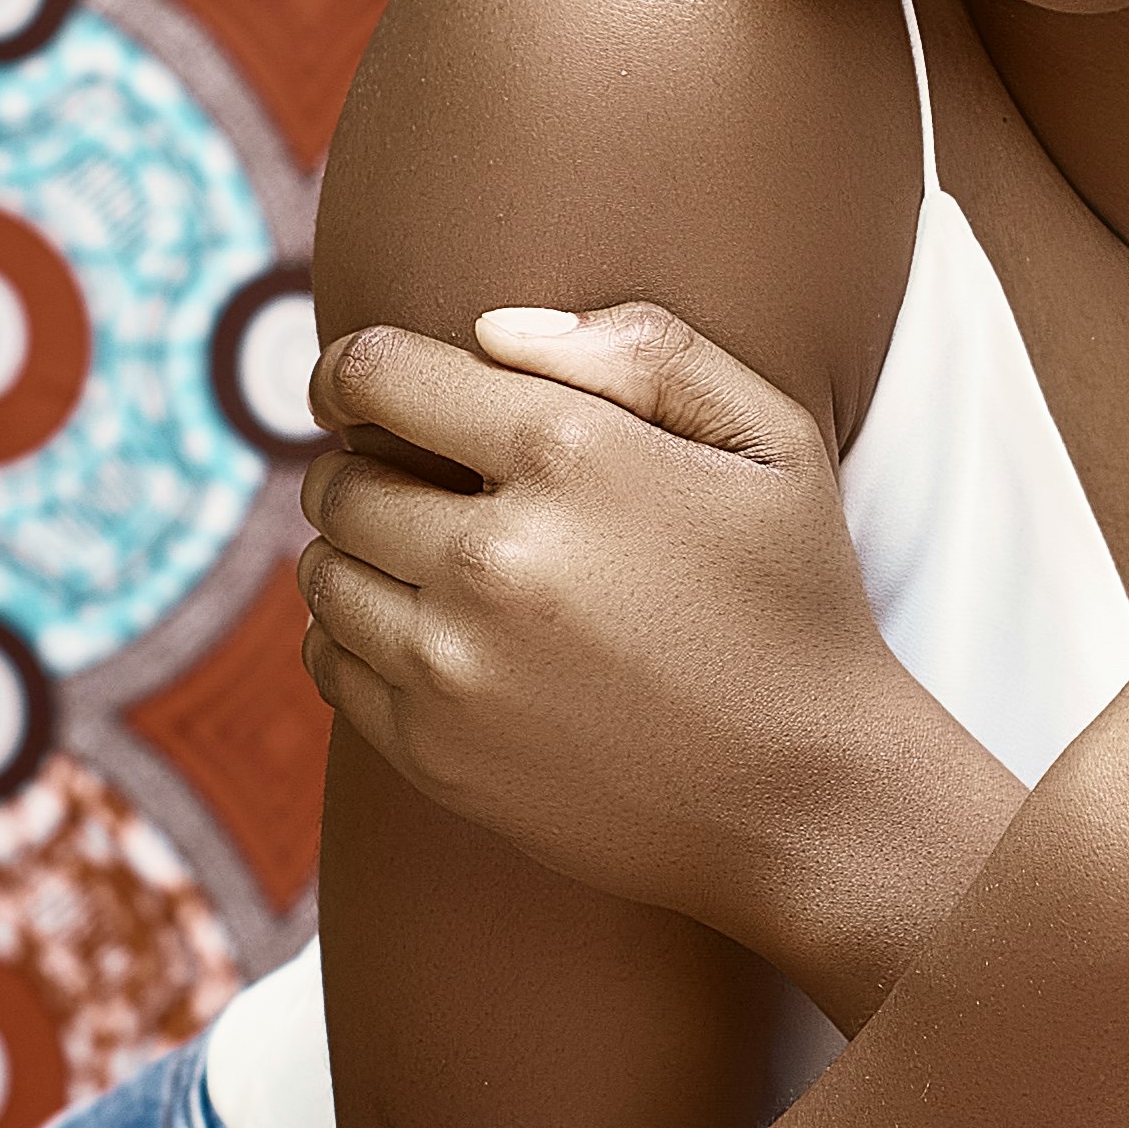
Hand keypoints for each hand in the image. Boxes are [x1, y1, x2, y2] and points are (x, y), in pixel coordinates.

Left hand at [299, 305, 962, 964]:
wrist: (805, 797)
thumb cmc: (794, 601)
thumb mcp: (770, 439)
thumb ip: (646, 348)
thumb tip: (491, 330)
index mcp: (568, 452)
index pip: (378, 375)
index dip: (348, 372)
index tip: (352, 391)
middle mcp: (494, 555)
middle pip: (339, 479)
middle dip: (361, 465)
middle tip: (414, 483)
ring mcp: (455, 662)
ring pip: (323, 572)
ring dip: (353, 552)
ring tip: (419, 560)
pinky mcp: (434, 750)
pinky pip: (329, 663)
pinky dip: (351, 636)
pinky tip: (423, 633)